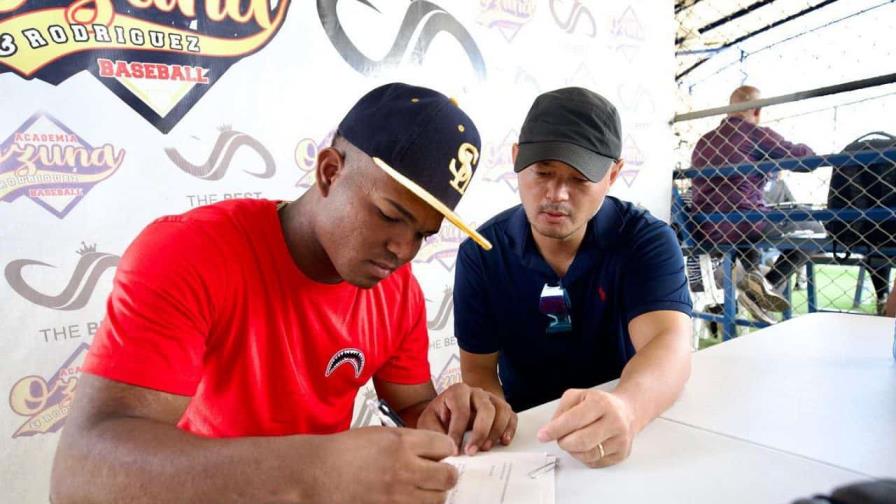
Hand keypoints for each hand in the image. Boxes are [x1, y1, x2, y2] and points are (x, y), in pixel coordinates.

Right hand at [310, 426, 457, 503]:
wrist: (317, 474)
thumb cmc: (342, 453)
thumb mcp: (379, 434)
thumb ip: (408, 441)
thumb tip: (432, 450)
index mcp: (401, 443)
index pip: (445, 446)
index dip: (445, 449)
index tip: (442, 453)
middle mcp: (403, 469)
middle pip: (448, 476)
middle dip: (447, 474)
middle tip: (440, 473)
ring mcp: (398, 495)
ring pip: (438, 499)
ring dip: (434, 493)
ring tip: (423, 488)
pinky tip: (408, 498)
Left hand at [417, 383, 516, 454]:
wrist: (451, 410)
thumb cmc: (439, 417)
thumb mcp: (429, 421)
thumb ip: (434, 432)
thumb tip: (446, 449)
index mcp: (457, 391)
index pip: (462, 411)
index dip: (458, 432)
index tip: (455, 451)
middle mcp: (477, 392)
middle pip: (486, 408)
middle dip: (480, 433)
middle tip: (472, 452)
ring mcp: (491, 399)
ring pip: (502, 411)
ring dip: (496, 432)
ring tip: (486, 448)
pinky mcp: (501, 408)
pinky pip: (511, 416)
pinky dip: (510, 429)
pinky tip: (503, 442)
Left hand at [536, 389, 635, 467]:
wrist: (627, 411)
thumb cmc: (599, 404)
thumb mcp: (578, 396)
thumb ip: (561, 411)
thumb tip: (551, 430)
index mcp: (601, 403)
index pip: (574, 420)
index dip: (555, 429)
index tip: (543, 435)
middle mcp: (614, 422)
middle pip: (581, 441)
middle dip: (563, 442)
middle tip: (560, 438)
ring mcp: (620, 439)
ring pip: (587, 455)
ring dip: (573, 450)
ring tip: (574, 440)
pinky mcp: (621, 454)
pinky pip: (594, 462)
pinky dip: (584, 456)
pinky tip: (586, 445)